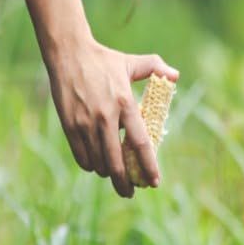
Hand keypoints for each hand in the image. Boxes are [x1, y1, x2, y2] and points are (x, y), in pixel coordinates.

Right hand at [45, 39, 178, 197]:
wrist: (68, 52)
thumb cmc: (103, 59)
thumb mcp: (130, 62)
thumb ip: (154, 67)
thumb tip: (175, 76)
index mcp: (125, 102)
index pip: (140, 143)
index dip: (148, 166)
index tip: (154, 182)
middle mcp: (105, 116)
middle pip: (117, 163)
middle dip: (125, 183)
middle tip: (130, 192)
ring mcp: (85, 123)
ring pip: (98, 163)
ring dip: (108, 173)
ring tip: (114, 174)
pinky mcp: (69, 125)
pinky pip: (82, 157)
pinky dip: (91, 166)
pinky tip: (96, 164)